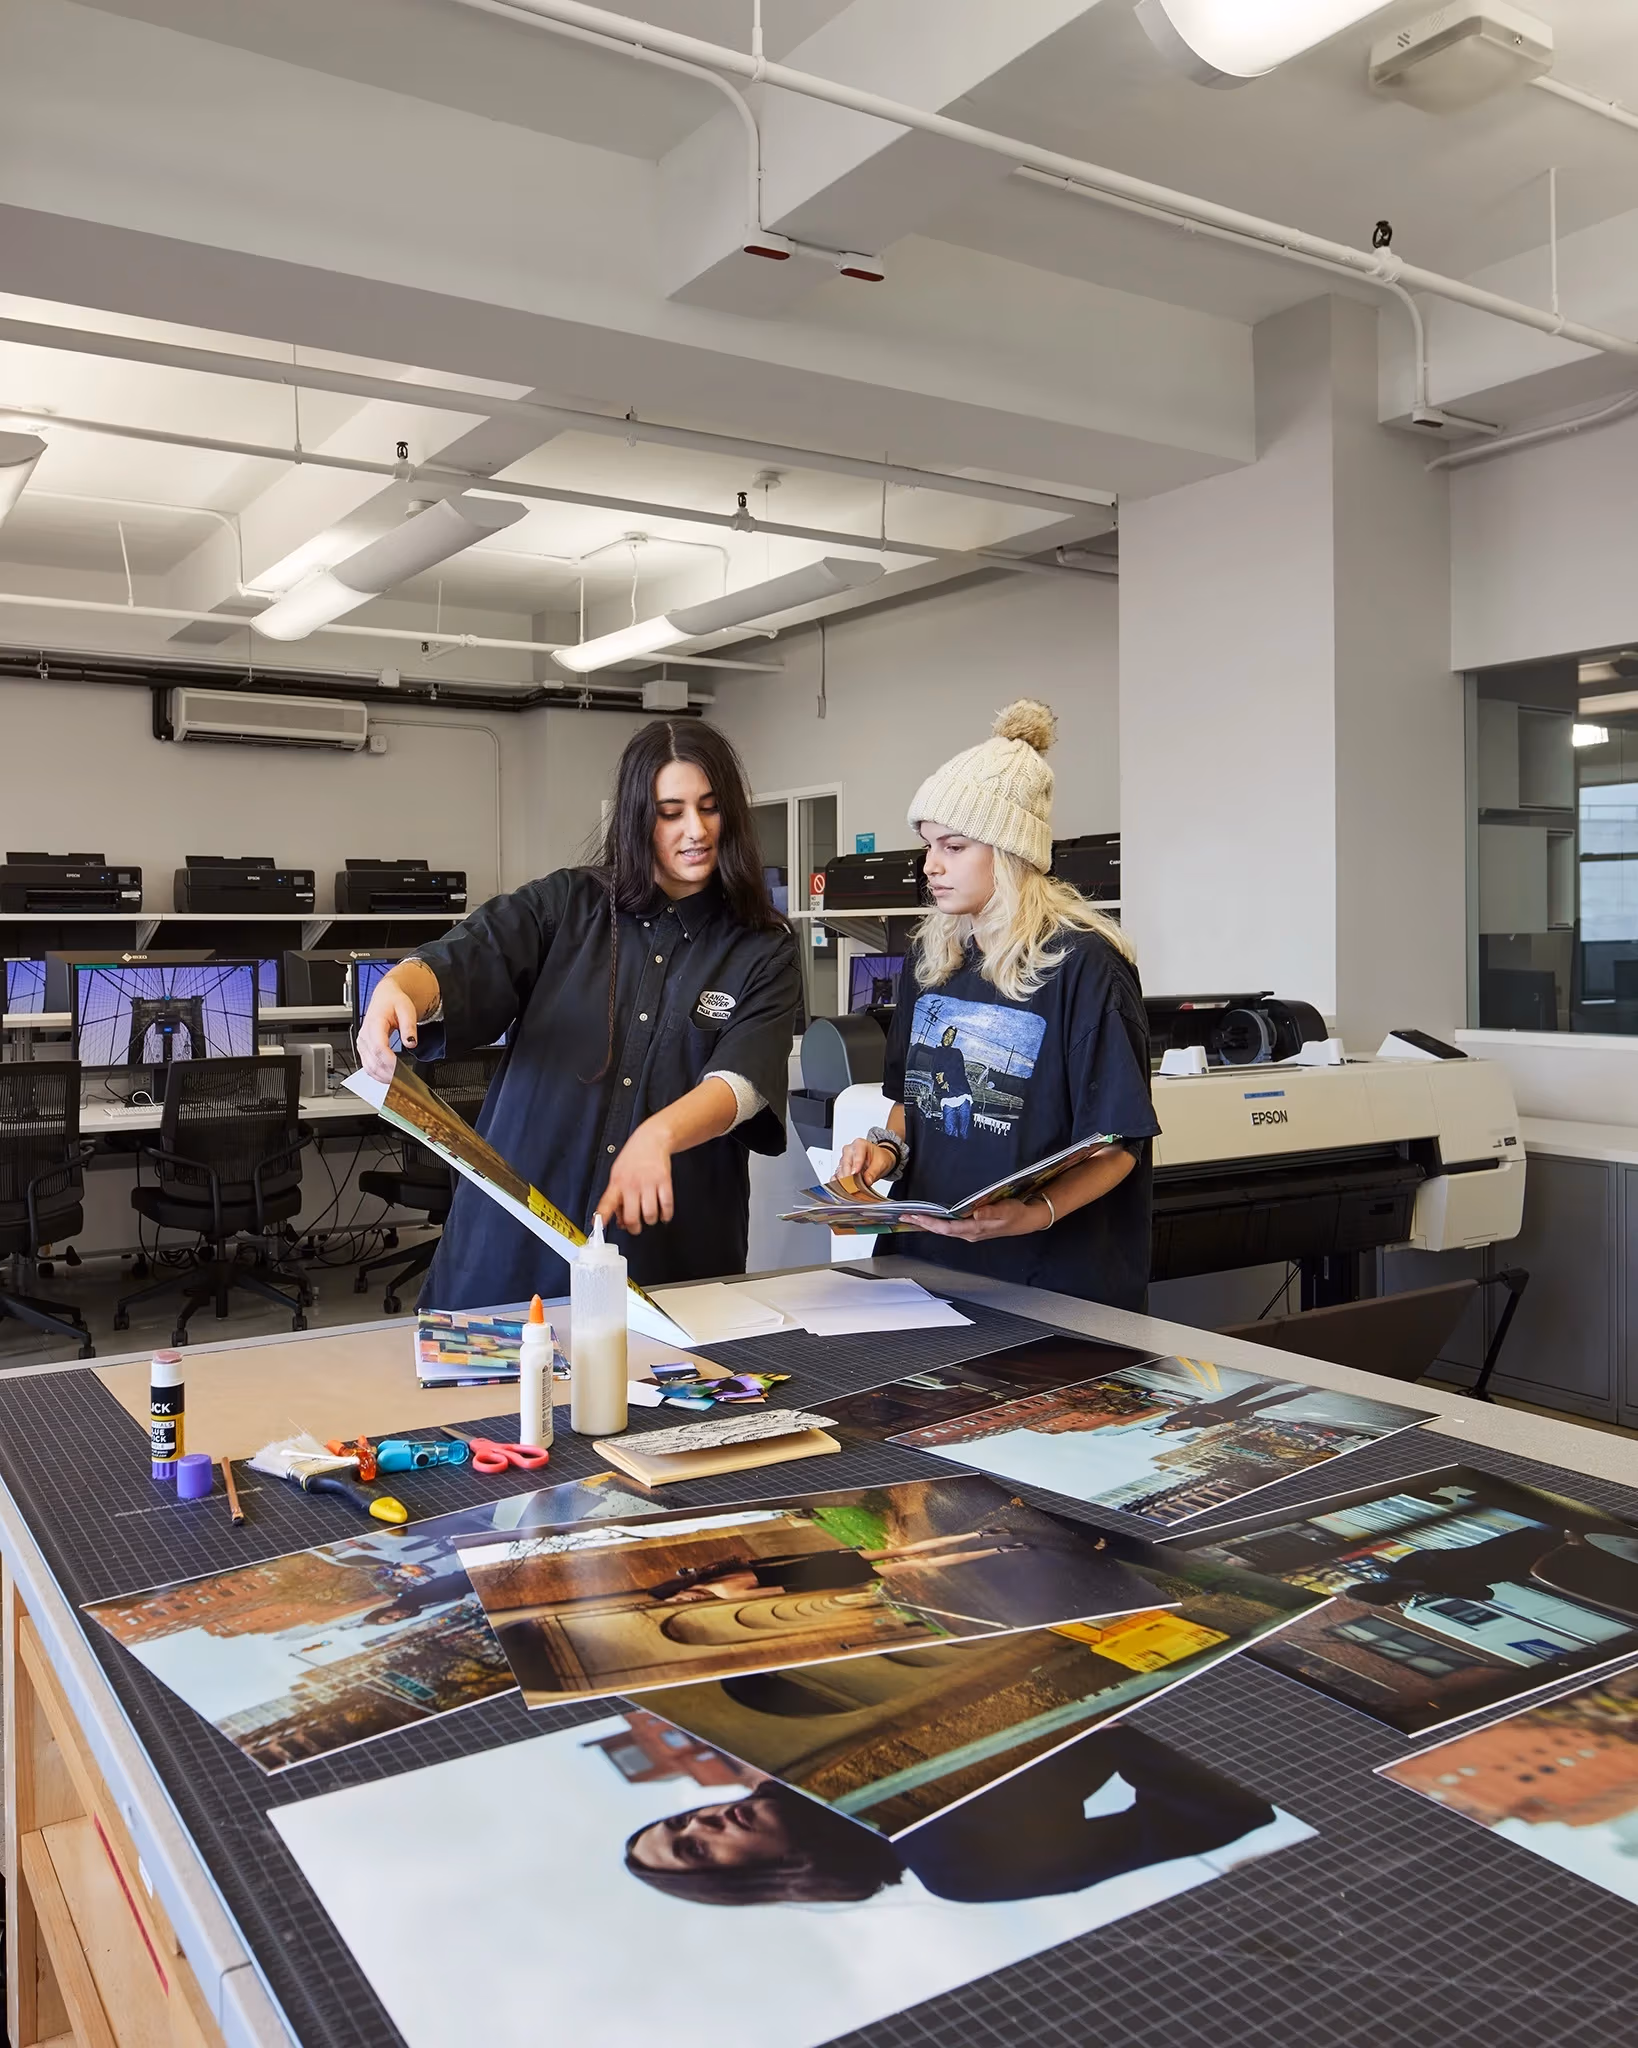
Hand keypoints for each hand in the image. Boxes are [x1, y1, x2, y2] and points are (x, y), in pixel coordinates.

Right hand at [357, 967, 434, 1082]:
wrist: (385, 997)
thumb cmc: (394, 1001)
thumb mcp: (407, 1008)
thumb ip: (409, 1026)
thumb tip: (410, 1042)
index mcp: (374, 1023)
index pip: (379, 1047)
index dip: (389, 1062)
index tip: (401, 1070)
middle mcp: (365, 1035)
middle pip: (373, 1061)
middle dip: (388, 1074)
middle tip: (404, 1082)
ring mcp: (362, 1043)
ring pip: (368, 1067)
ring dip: (382, 1077)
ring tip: (398, 1083)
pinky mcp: (363, 1049)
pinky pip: (367, 1066)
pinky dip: (377, 1075)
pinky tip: (388, 1079)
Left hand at [597, 1117, 675, 1232]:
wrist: (651, 1139)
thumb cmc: (633, 1158)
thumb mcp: (617, 1174)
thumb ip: (616, 1198)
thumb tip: (619, 1221)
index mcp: (617, 1182)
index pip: (607, 1203)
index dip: (602, 1217)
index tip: (599, 1227)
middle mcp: (632, 1184)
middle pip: (632, 1216)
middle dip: (634, 1228)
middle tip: (635, 1228)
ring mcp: (649, 1183)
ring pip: (650, 1214)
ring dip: (650, 1220)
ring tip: (650, 1217)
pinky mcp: (664, 1181)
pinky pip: (667, 1205)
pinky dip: (666, 1214)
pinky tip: (663, 1214)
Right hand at [837, 1138, 897, 1183]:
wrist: (878, 1160)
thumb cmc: (879, 1157)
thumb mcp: (881, 1164)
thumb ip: (873, 1172)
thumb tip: (867, 1181)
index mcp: (859, 1144)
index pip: (856, 1154)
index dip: (856, 1164)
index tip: (855, 1173)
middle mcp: (849, 1151)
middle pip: (845, 1162)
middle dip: (849, 1175)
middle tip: (853, 1185)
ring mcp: (844, 1160)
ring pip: (840, 1170)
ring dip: (844, 1180)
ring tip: (851, 1189)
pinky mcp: (841, 1169)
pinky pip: (837, 1176)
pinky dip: (839, 1183)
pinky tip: (843, 1188)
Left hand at [916, 1197, 1052, 1242]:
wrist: (1027, 1219)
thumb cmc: (1016, 1214)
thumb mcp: (1005, 1211)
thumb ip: (991, 1213)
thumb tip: (976, 1214)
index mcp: (975, 1229)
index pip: (947, 1228)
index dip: (930, 1222)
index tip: (916, 1216)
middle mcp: (970, 1233)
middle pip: (941, 1230)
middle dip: (922, 1223)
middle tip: (904, 1216)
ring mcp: (971, 1231)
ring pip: (944, 1229)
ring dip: (928, 1223)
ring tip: (913, 1216)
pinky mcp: (972, 1228)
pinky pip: (950, 1227)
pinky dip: (938, 1222)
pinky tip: (932, 1218)